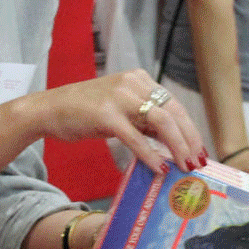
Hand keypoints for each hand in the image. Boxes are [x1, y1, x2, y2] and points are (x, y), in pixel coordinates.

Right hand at [25, 69, 207, 171]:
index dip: (190, 129)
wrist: (49, 110)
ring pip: (160, 121)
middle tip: (197, 162)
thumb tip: (173, 143)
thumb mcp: (121, 110)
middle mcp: (132, 83)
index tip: (199, 150)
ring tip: (185, 166)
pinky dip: (150, 154)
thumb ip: (145, 121)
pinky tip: (159, 168)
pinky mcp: (105, 115)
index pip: (173, 104)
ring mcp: (119, 97)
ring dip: (177, 146)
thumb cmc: (85, 113)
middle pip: (173, 111)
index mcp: (139, 79)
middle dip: (189, 139)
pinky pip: (135, 137)